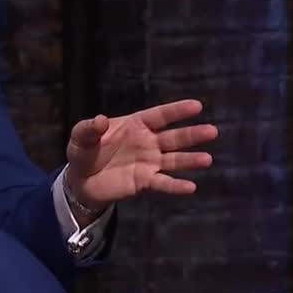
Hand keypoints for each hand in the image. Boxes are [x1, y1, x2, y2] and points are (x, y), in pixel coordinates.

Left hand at [64, 99, 217, 210]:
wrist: (81, 180)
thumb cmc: (85, 152)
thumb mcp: (80, 137)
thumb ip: (89, 128)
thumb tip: (100, 120)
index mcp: (136, 125)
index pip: (160, 116)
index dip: (177, 111)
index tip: (197, 106)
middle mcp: (148, 142)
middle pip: (174, 138)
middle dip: (193, 135)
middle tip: (212, 131)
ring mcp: (149, 162)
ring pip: (174, 160)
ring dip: (190, 160)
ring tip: (207, 159)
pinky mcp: (145, 182)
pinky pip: (163, 183)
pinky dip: (176, 186)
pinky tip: (191, 187)